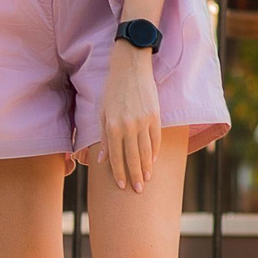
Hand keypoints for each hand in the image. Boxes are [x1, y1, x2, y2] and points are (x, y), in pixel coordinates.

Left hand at [94, 44, 162, 192]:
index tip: (122, 185)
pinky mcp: (155, 116)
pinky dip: (155, 152)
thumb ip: (102, 136)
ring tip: (146, 179)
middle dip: (134, 176)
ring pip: (146, 151)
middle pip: (133, 157)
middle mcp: (128, 126)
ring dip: (146, 167)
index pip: (116, 156)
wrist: (131, 67)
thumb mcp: (102, 112)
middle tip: (137, 190)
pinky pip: (156, 139)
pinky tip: (153, 161)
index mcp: (112, 126)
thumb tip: (102, 159)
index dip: (119, 172)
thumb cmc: (112, 89)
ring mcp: (143, 121)